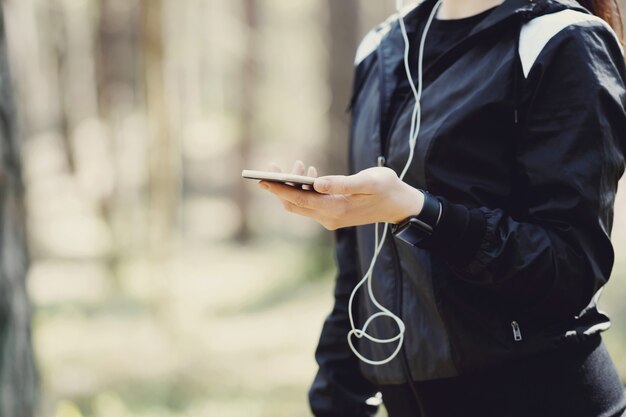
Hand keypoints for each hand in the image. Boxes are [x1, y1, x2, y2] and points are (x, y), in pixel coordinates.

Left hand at [258, 163, 424, 229]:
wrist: (400, 205)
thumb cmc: (387, 188)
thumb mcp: (369, 182)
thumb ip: (343, 183)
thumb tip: (316, 182)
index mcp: (336, 208)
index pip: (299, 199)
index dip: (279, 189)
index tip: (262, 179)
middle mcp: (329, 217)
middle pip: (294, 203)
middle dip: (280, 186)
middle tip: (270, 167)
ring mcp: (330, 218)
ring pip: (301, 204)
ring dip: (293, 186)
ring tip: (298, 164)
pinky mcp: (332, 215)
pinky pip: (310, 204)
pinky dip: (304, 189)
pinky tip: (309, 173)